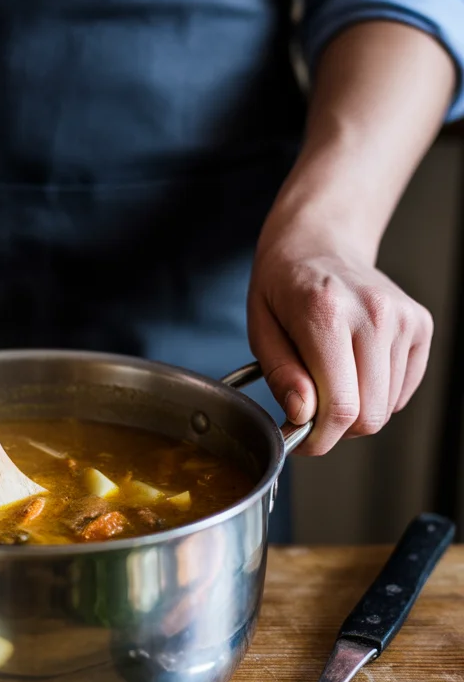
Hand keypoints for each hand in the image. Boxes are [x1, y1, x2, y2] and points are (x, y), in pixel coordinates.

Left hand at [248, 242, 432, 455]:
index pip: (340, 406)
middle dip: (336, 429)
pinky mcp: (420, 325)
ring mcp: (404, 319)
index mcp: (327, 313)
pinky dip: (377, 395)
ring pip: (387, 408)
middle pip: (369, 415)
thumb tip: (302, 415)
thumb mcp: (261, 327)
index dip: (318, 439)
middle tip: (311, 413)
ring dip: (355, 411)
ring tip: (330, 382)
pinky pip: (403, 391)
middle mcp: (374, 314)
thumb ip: (281, 374)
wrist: (320, 242)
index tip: (299, 439)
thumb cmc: (284, 284)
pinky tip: (353, 369)